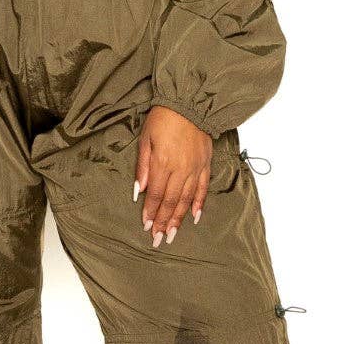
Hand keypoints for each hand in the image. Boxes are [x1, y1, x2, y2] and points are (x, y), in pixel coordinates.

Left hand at [134, 105, 211, 245]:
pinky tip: (194, 217)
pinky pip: (202, 188)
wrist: (190, 103)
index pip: (155, 194)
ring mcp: (194, 168)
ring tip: (173, 234)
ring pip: (186, 199)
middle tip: (159, 240)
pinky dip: (198, 204)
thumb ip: (143, 167)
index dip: (150, 212)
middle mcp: (180, 169)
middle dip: (163, 222)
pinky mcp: (205, 164)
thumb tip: (139, 191)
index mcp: (162, 163)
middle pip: (170, 201)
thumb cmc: (163, 119)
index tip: (147, 227)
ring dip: (178, 219)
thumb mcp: (145, 139)